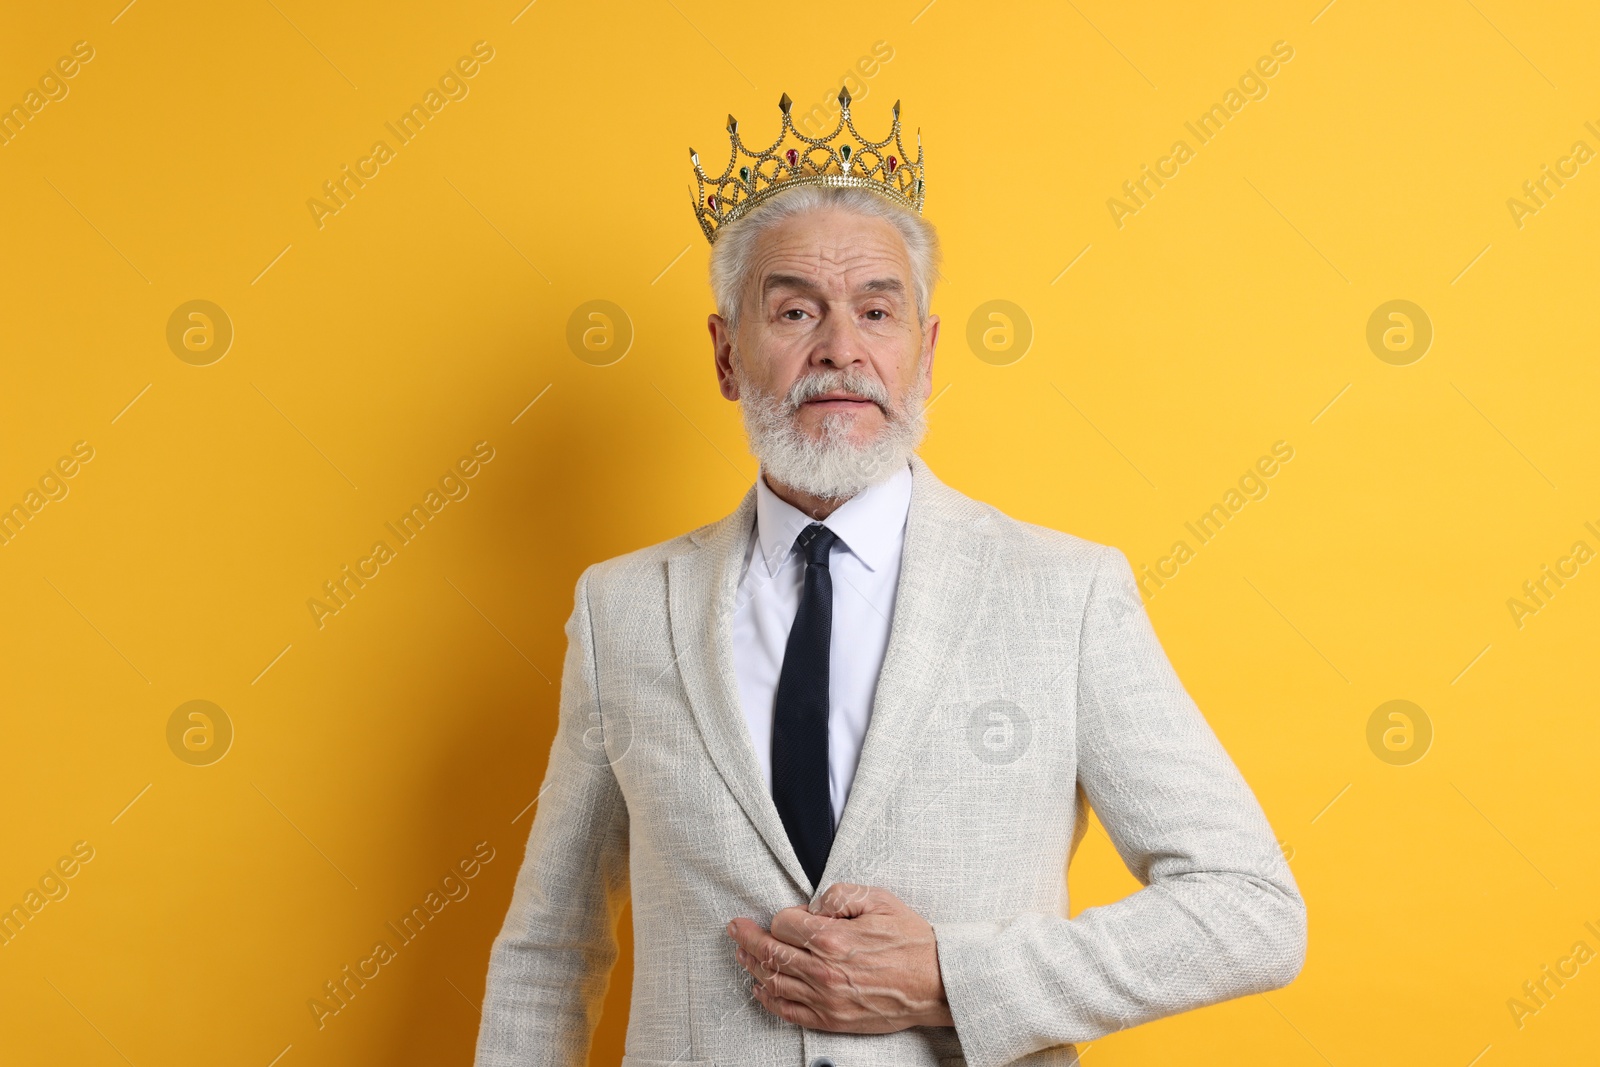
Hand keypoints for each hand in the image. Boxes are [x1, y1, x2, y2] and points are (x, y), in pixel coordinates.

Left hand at [726, 883, 954, 1031]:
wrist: (937, 983)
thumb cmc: (911, 942)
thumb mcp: (879, 900)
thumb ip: (839, 895)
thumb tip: (811, 906)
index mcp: (833, 939)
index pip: (783, 924)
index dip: (782, 916)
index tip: (788, 916)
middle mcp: (823, 971)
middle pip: (769, 953)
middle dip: (746, 938)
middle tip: (735, 928)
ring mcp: (825, 999)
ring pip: (772, 982)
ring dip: (752, 966)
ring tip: (742, 954)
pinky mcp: (831, 1019)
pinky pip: (787, 1011)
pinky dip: (768, 999)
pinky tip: (761, 988)